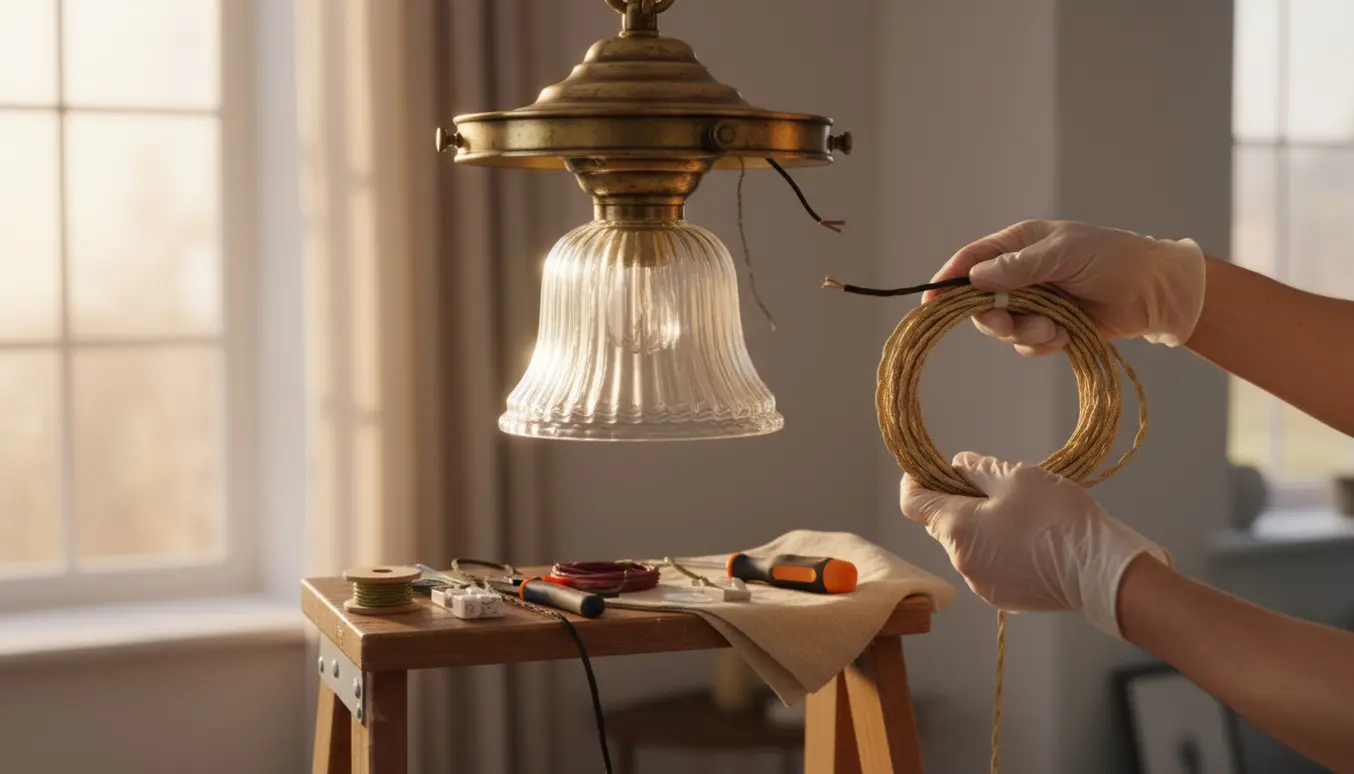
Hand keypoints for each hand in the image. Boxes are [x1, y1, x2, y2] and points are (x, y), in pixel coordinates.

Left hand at [899, 451, 1169, 637]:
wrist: (1100, 570)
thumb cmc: (1057, 517)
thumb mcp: (1017, 477)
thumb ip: (979, 469)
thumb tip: (957, 466)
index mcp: (956, 528)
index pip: (913, 503)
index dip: (915, 480)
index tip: (928, 468)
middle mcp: (960, 561)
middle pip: (942, 524)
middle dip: (958, 502)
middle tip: (991, 484)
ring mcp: (981, 584)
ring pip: (968, 547)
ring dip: (981, 528)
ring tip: (1021, 513)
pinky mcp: (1004, 598)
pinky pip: (989, 566)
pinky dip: (999, 550)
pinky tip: (1031, 541)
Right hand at [924, 220, 1206, 354]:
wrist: (1155, 292)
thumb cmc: (1112, 259)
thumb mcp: (1063, 254)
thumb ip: (1017, 267)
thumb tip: (973, 279)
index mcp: (1018, 246)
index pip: (970, 261)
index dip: (947, 281)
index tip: (930, 303)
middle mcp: (1021, 275)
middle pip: (980, 303)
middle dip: (993, 318)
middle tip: (1006, 324)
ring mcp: (1035, 302)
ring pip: (1004, 328)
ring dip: (1026, 332)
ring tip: (1054, 327)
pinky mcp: (1051, 327)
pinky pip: (1028, 345)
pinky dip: (1043, 344)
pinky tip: (1066, 334)